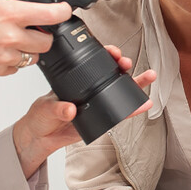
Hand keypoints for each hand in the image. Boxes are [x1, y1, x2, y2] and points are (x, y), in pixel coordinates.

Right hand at [0, 0, 73, 83]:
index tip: (64, 8)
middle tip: (36, 26)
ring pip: (35, 56)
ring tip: (18, 37)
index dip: (63, 11)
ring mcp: (6, 56)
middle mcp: (11, 37)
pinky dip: (16, 59)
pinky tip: (4, 48)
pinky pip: (18, 67)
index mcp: (8, 14)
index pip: (51, 15)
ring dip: (32, 47)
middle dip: (46, 33)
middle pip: (48, 41)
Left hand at [11, 45, 156, 175]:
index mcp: (75, 80)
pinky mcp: (102, 117)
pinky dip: (133, 109)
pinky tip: (144, 104)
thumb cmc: (41, 116)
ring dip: (136, 83)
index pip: (93, 63)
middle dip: (122, 65)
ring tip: (149, 76)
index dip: (105, 55)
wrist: (41, 136)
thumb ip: (59, 108)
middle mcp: (89, 89)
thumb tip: (70, 109)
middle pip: (111, 73)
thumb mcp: (46, 108)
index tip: (112, 53)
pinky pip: (120, 112)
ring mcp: (97, 102)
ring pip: (120, 91)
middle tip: (126, 63)